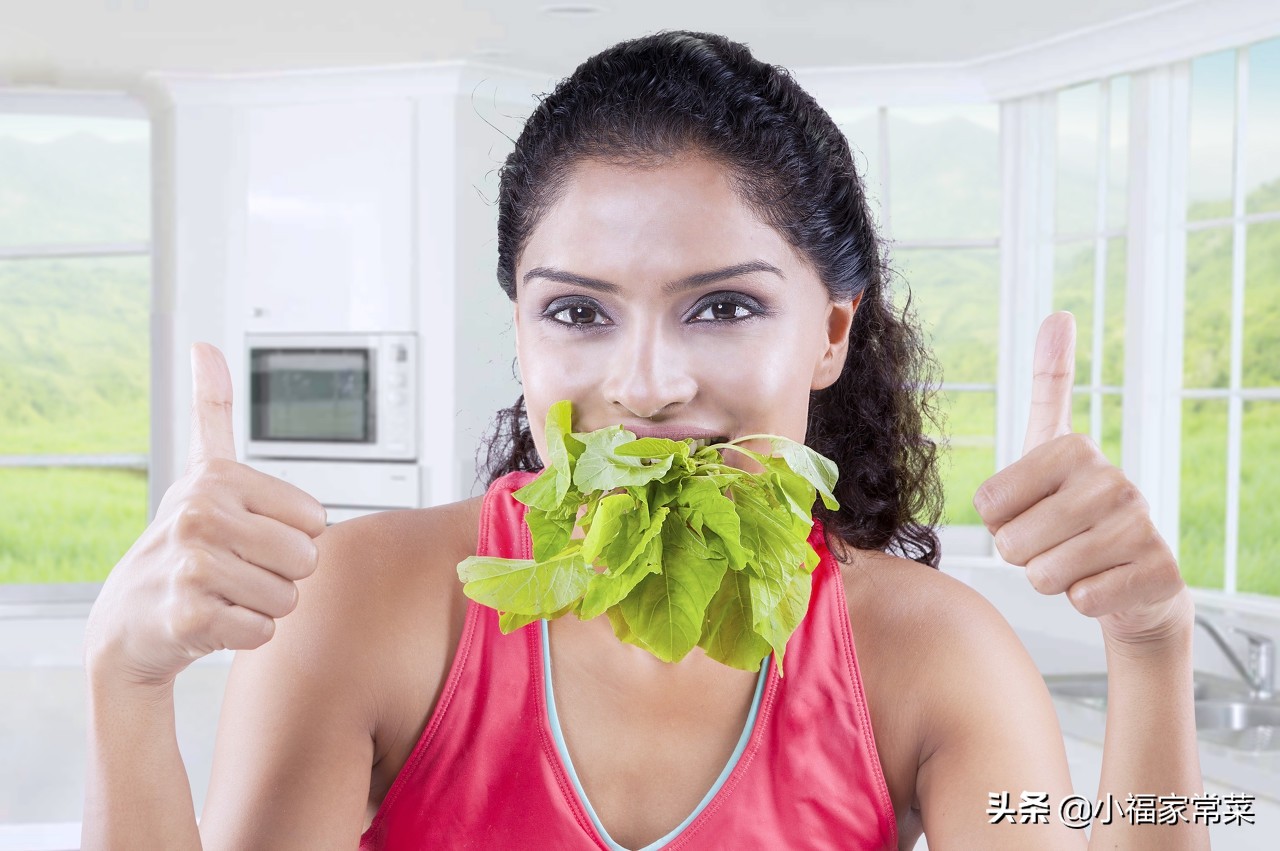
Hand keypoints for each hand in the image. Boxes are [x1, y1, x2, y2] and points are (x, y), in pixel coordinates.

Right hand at [84, 343, 327, 686]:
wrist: (130, 620)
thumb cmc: (183, 542)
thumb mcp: (199, 472)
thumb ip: (212, 409)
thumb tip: (204, 347)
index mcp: (217, 479)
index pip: (315, 520)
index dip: (291, 536)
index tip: (248, 534)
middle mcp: (200, 515)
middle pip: (306, 559)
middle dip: (280, 574)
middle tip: (237, 570)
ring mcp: (192, 566)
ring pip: (287, 598)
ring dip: (263, 605)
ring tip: (223, 593)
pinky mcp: (190, 615)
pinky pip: (262, 630)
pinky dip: (245, 633)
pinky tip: (212, 620)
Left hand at [972, 312, 1192, 648]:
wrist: (1132, 576)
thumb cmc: (1073, 509)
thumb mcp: (1048, 446)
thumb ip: (1048, 382)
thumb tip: (1059, 313)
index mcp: (1073, 448)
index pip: (988, 505)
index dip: (999, 521)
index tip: (1031, 510)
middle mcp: (1112, 480)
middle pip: (1013, 544)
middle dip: (1023, 556)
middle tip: (1054, 543)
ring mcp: (1141, 525)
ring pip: (1045, 575)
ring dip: (1051, 579)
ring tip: (1078, 560)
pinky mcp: (1158, 571)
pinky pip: (1082, 599)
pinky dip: (1084, 600)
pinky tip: (1105, 581)